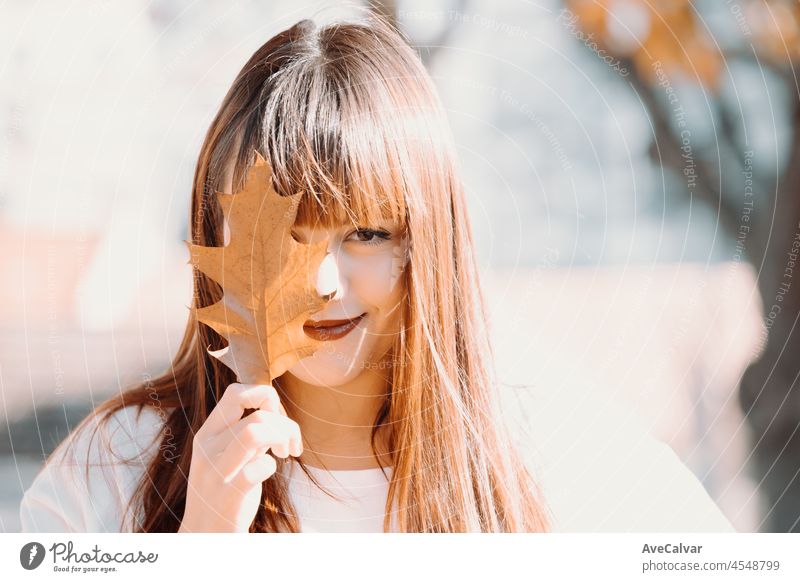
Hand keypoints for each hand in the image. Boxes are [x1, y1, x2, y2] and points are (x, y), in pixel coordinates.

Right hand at [178, 383, 301, 531]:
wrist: (204, 535)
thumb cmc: (225, 490)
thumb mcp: (229, 453)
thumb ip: (247, 430)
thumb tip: (272, 403)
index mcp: (207, 433)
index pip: (235, 393)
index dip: (265, 396)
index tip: (277, 417)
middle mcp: (208, 448)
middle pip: (258, 414)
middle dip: (285, 425)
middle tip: (287, 445)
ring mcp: (217, 472)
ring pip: (255, 431)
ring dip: (281, 438)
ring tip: (284, 453)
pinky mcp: (229, 496)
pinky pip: (258, 467)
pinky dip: (272, 466)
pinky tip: (270, 473)